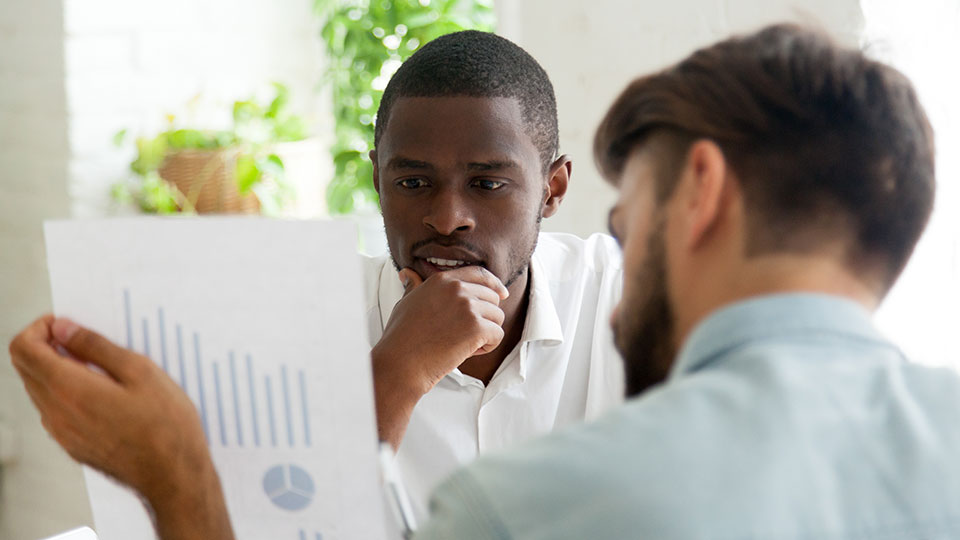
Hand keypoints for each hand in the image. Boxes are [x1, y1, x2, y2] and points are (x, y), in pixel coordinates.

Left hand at [9, 315, 233, 539]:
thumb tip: (63, 329)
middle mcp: (56, 412)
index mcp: (68, 388)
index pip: (23, 348)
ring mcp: (62, 432)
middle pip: (25, 367)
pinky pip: (54, 410)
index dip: (39, 327)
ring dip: (57, 369)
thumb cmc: (165, 426)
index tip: (65, 324)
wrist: (173, 476)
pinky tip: (102, 392)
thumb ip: (95, 346)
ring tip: (99, 367)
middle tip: (83, 340)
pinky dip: (66, 393)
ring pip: (38, 389)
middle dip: (46, 345)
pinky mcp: (73, 445)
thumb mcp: (139, 371)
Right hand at [371, 266, 507, 447]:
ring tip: (463, 344)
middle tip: (466, 333)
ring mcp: (468, 307)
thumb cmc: (401, 337)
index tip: (502, 294)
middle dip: (486, 317)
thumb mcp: (407, 302)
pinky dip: (487, 347)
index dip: (494, 284)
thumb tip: (408, 274)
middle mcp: (457, 289)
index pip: (479, 274)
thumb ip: (416, 286)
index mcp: (442, 280)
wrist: (401, 362)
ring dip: (486, 333)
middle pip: (492, 298)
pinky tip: (467, 351)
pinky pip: (498, 335)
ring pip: (497, 317)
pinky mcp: (476, 328)